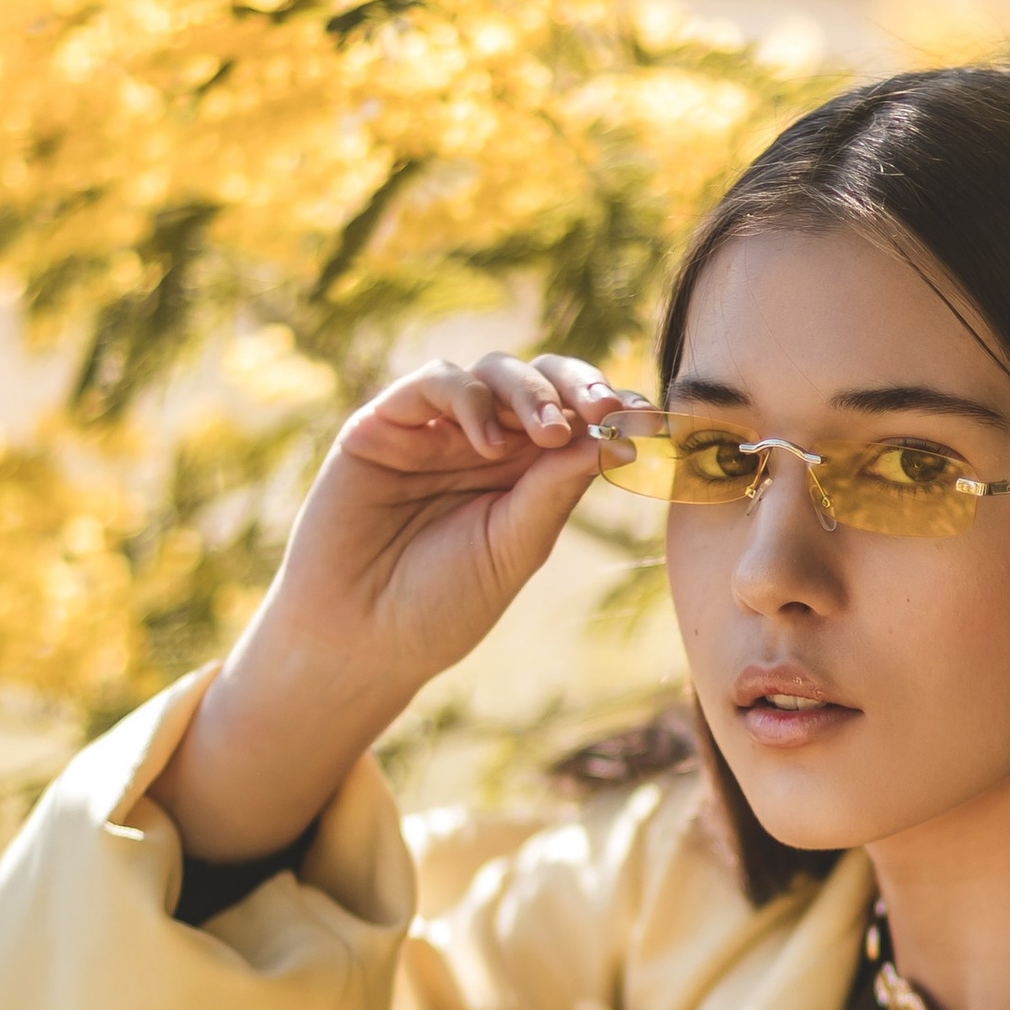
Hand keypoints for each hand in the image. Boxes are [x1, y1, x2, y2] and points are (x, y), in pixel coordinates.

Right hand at [154, 350, 635, 863]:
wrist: (360, 638)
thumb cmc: (440, 605)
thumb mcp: (514, 548)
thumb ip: (554, 491)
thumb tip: (611, 441)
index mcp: (525, 474)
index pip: (577, 421)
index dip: (612, 411)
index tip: (649, 421)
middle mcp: (485, 442)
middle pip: (543, 382)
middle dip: (579, 387)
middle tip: (604, 411)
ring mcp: (436, 429)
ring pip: (494, 371)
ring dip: (531, 392)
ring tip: (550, 433)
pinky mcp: (385, 423)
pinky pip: (435, 381)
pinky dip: (470, 398)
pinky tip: (488, 442)